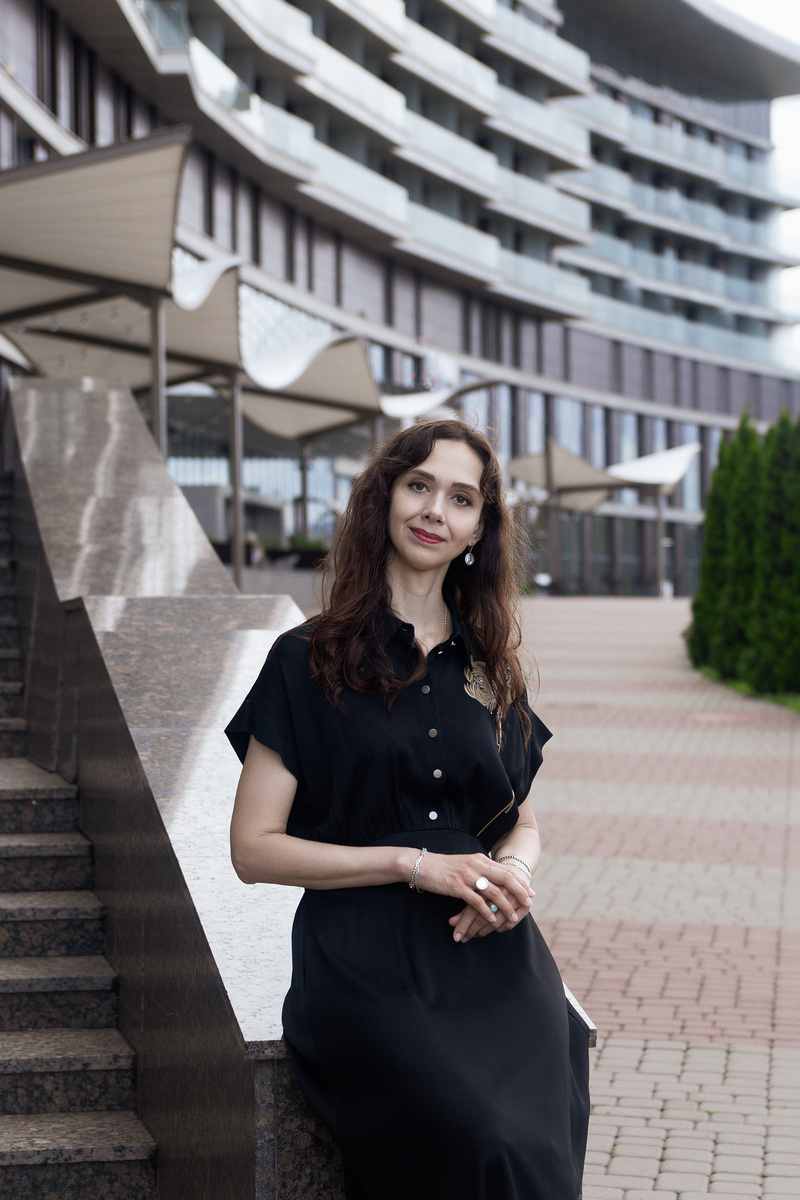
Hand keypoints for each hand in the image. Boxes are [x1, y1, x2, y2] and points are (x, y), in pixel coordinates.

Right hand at [415, 853, 533, 940]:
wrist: (421, 865)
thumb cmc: (444, 867)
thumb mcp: (466, 865)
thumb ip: (481, 870)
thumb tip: (496, 879)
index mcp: (480, 859)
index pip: (506, 870)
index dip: (520, 882)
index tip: (530, 892)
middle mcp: (476, 865)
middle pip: (505, 878)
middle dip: (519, 892)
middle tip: (528, 904)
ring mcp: (467, 876)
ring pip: (493, 892)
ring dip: (505, 906)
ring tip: (512, 917)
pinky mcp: (456, 887)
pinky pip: (476, 901)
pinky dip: (486, 912)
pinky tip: (492, 920)